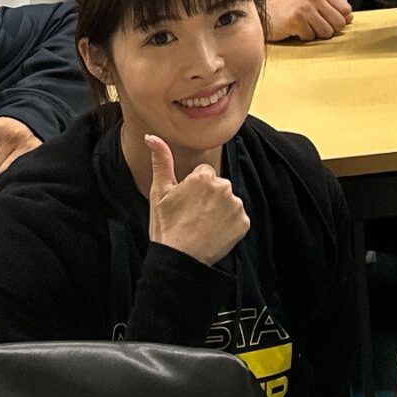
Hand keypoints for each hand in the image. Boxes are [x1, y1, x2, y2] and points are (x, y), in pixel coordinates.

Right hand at [143, 136, 249, 265]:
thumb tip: (152, 137)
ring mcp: (236, 205)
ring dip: (219, 211)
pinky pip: (237, 218)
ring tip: (202, 226)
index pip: (204, 174)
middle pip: (218, 186)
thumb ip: (161, 161)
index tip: (186, 204)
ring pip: (228, 202)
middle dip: (208, 198)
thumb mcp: (160, 192)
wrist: (179, 259)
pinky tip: (214, 233)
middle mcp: (224, 187)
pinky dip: (228, 225)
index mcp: (204, 177)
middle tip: (192, 216)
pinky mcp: (244, 223)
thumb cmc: (167, 226)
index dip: (193, 189)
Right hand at [267, 0, 352, 41]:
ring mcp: (306, 8)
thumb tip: (350, 18)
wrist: (264, 14)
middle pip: (339, 23)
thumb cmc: (286, 10)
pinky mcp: (297, 20)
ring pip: (326, 32)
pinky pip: (311, 37)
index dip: (340, 20)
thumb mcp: (311, 3)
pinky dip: (302, 37)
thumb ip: (330, 9)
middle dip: (328, 29)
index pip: (346, 9)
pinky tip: (294, 29)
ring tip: (303, 27)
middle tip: (313, 26)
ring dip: (315, 34)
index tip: (329, 21)